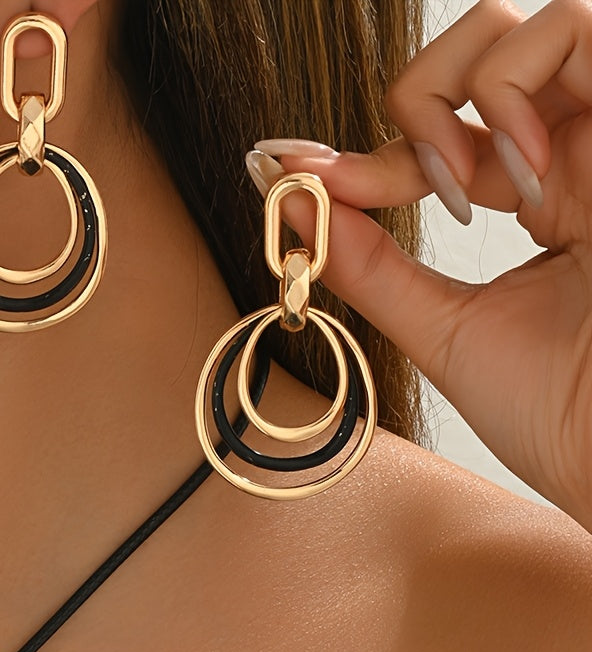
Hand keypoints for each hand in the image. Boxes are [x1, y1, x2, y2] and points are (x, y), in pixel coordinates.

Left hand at [247, 0, 591, 531]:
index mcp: (543, 196)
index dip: (367, 154)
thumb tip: (292, 206)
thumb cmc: (558, 409)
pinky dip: (517, 84)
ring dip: (467, 88)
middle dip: (418, 96)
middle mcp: (584, 152)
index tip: (292, 176)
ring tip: (464, 186)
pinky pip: (583, 27)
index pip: (445, 136)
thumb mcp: (441, 329)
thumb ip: (371, 267)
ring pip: (538, 20)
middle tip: (411, 187)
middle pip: (490, 44)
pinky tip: (520, 171)